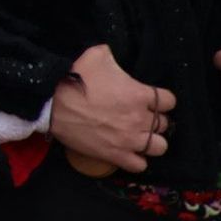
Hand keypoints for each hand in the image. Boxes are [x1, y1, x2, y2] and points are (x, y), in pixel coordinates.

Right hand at [48, 44, 175, 173]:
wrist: (51, 103)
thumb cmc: (75, 77)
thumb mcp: (96, 55)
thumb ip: (113, 55)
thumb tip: (113, 54)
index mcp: (139, 94)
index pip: (169, 101)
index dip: (162, 100)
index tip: (151, 100)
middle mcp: (139, 119)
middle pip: (164, 124)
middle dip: (155, 120)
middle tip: (140, 116)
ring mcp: (128, 139)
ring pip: (159, 147)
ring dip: (151, 141)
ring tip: (139, 136)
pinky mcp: (115, 155)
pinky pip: (140, 166)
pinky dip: (137, 160)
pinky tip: (129, 152)